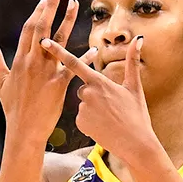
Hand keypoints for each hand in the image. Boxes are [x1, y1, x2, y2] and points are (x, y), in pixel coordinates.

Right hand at [0, 0, 82, 144]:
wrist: (23, 129)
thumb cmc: (12, 106)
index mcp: (19, 60)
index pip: (28, 29)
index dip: (37, 12)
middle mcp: (32, 62)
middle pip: (42, 28)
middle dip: (50, 8)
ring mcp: (46, 72)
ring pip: (58, 41)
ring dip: (67, 21)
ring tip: (74, 4)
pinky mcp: (59, 85)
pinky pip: (72, 67)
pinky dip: (83, 57)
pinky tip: (93, 48)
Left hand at [41, 34, 154, 165]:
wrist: (134, 143)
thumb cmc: (136, 114)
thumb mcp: (134, 87)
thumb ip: (132, 61)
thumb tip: (139, 38)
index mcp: (99, 81)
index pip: (75, 63)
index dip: (58, 52)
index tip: (43, 42)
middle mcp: (87, 93)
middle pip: (82, 88)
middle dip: (93, 94)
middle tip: (111, 106)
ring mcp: (82, 108)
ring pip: (82, 103)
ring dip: (92, 108)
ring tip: (109, 118)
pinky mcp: (79, 122)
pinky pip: (81, 117)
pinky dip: (90, 120)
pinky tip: (102, 126)